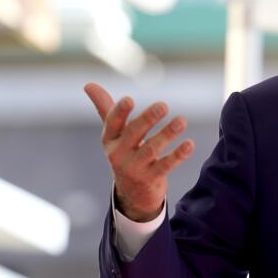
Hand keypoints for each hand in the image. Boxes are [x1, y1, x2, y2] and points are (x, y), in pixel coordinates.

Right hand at [84, 83, 193, 221]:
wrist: (131, 193)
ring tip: (181, 120)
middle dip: (148, 119)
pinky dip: (178, 155)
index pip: (112, 124)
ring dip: (167, 134)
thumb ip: (105, 108)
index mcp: (110, 140)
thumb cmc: (124, 153)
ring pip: (152, 149)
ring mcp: (134, 169)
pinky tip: (189, 144)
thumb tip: (88, 84)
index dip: (120, 112)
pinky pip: (165, 165)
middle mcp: (119, 154)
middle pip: (134, 134)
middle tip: (163, 105)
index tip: (129, 99)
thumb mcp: (114, 133)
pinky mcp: (150, 180)